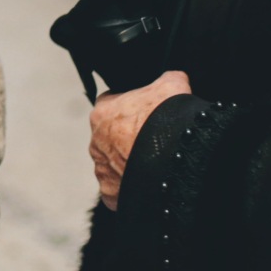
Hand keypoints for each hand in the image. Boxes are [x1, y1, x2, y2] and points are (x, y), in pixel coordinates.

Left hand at [88, 70, 192, 210]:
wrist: (173, 161)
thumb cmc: (167, 121)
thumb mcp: (172, 85)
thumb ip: (167, 78)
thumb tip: (174, 76)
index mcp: (102, 113)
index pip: (110, 104)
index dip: (128, 107)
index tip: (143, 112)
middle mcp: (96, 142)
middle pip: (110, 137)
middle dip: (127, 139)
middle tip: (151, 142)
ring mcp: (102, 170)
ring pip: (113, 165)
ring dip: (128, 165)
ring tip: (153, 165)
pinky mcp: (111, 194)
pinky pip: (119, 191)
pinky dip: (132, 189)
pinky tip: (149, 184)